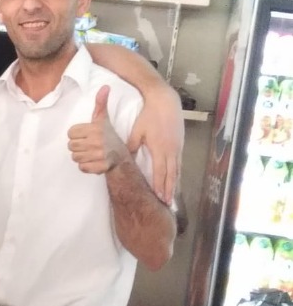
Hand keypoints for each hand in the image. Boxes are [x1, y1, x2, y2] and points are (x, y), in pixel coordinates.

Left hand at [68, 85, 129, 174]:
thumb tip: (105, 87)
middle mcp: (97, 142)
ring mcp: (99, 155)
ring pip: (75, 157)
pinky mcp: (100, 167)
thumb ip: (101, 104)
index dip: (76, 135)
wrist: (122, 157)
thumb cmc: (109, 137)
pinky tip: (92, 161)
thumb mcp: (104, 119)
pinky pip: (81, 167)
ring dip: (81, 157)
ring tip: (90, 153)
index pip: (70, 133)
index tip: (85, 136)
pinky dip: (85, 166)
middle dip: (77, 147)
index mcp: (95, 129)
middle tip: (87, 145)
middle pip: (71, 146)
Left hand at [127, 82, 182, 204]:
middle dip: (169, 190)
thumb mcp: (137, 131)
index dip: (159, 186)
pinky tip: (176, 181)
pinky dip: (177, 174)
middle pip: (171, 175)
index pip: (160, 172)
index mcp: (160, 148)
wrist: (165, 101)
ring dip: (174, 184)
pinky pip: (179, 163)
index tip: (158, 198)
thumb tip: (125, 160)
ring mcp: (178, 147)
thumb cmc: (149, 115)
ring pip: (177, 170)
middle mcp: (171, 150)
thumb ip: (131, 147)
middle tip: (167, 204)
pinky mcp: (180, 144)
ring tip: (172, 197)